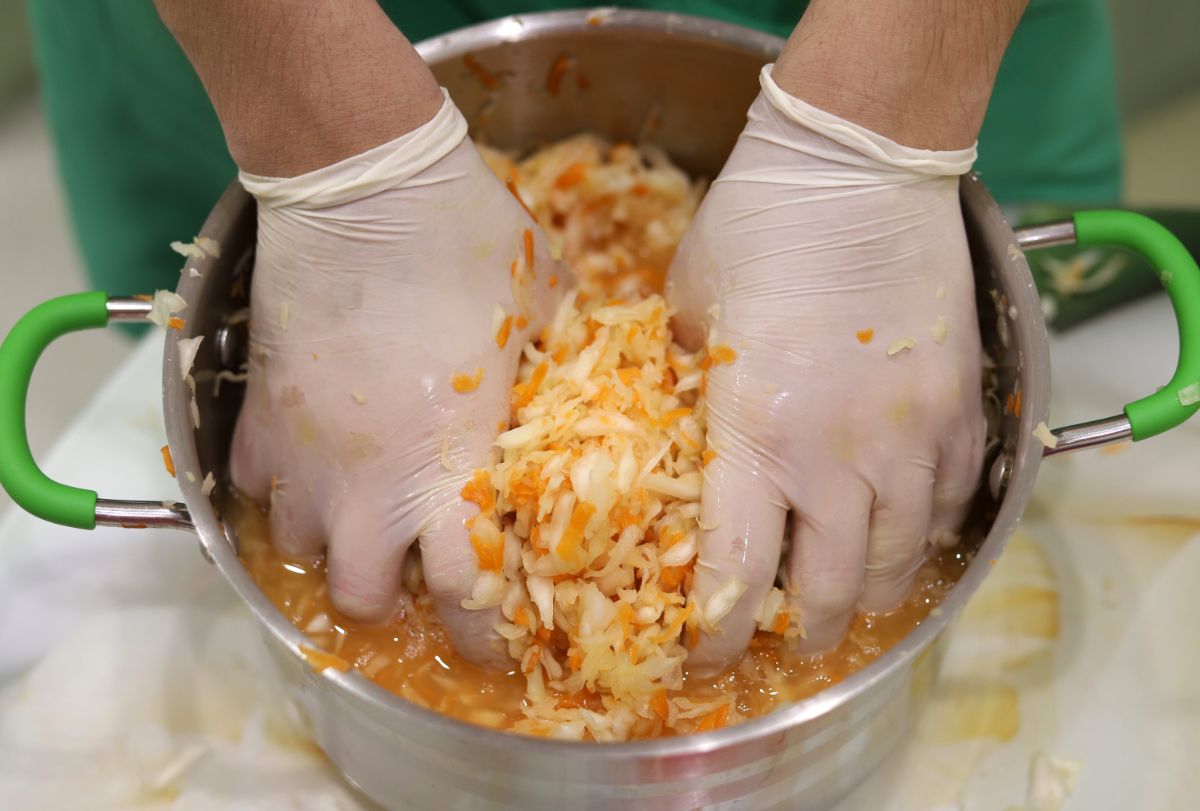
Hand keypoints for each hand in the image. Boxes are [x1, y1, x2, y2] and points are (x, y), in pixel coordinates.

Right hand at [230, 94, 557, 666]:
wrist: (364, 183)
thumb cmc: (468, 244)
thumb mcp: (543, 311)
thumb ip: (558, 369)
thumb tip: (584, 384)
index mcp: (451, 467)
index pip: (467, 592)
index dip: (485, 632)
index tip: (497, 638)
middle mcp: (367, 482)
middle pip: (361, 598)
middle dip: (391, 602)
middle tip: (416, 570)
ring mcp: (303, 451)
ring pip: (296, 549)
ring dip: (333, 544)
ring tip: (362, 511)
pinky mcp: (259, 411)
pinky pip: (256, 484)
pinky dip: (283, 489)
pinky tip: (314, 460)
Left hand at [668, 66, 985, 672]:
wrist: (860, 164)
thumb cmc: (758, 226)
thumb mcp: (686, 309)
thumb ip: (684, 382)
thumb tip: (675, 416)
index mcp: (757, 437)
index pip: (736, 576)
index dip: (717, 635)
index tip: (705, 654)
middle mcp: (839, 457)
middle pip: (833, 594)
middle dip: (803, 632)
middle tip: (783, 635)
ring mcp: (911, 437)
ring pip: (901, 559)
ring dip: (870, 592)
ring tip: (848, 592)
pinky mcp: (960, 408)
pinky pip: (953, 503)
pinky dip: (925, 532)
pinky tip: (901, 527)